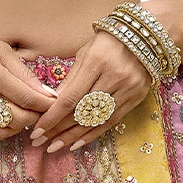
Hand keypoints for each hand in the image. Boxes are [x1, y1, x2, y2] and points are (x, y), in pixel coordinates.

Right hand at [0, 25, 59, 142]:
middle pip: (15, 118)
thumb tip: (46, 93)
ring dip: (17, 128)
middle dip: (33, 117)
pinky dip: (0, 134)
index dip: (43, 104)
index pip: (24, 96)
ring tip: (23, 116)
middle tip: (39, 111)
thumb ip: (23, 72)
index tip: (53, 103)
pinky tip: (5, 124)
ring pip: (1, 132)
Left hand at [28, 30, 152, 154]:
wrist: (146, 35)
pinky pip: (110, 122)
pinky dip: (91, 134)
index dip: (52, 117)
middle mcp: (113, 77)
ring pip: (95, 120)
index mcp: (97, 61)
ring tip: (54, 146)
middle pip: (81, 112)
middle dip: (58, 129)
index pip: (70, 97)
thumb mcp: (86, 52)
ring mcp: (127, 90)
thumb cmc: (109, 41)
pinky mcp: (135, 98)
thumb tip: (53, 103)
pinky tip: (76, 143)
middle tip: (39, 142)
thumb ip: (71, 78)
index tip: (36, 130)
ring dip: (72, 136)